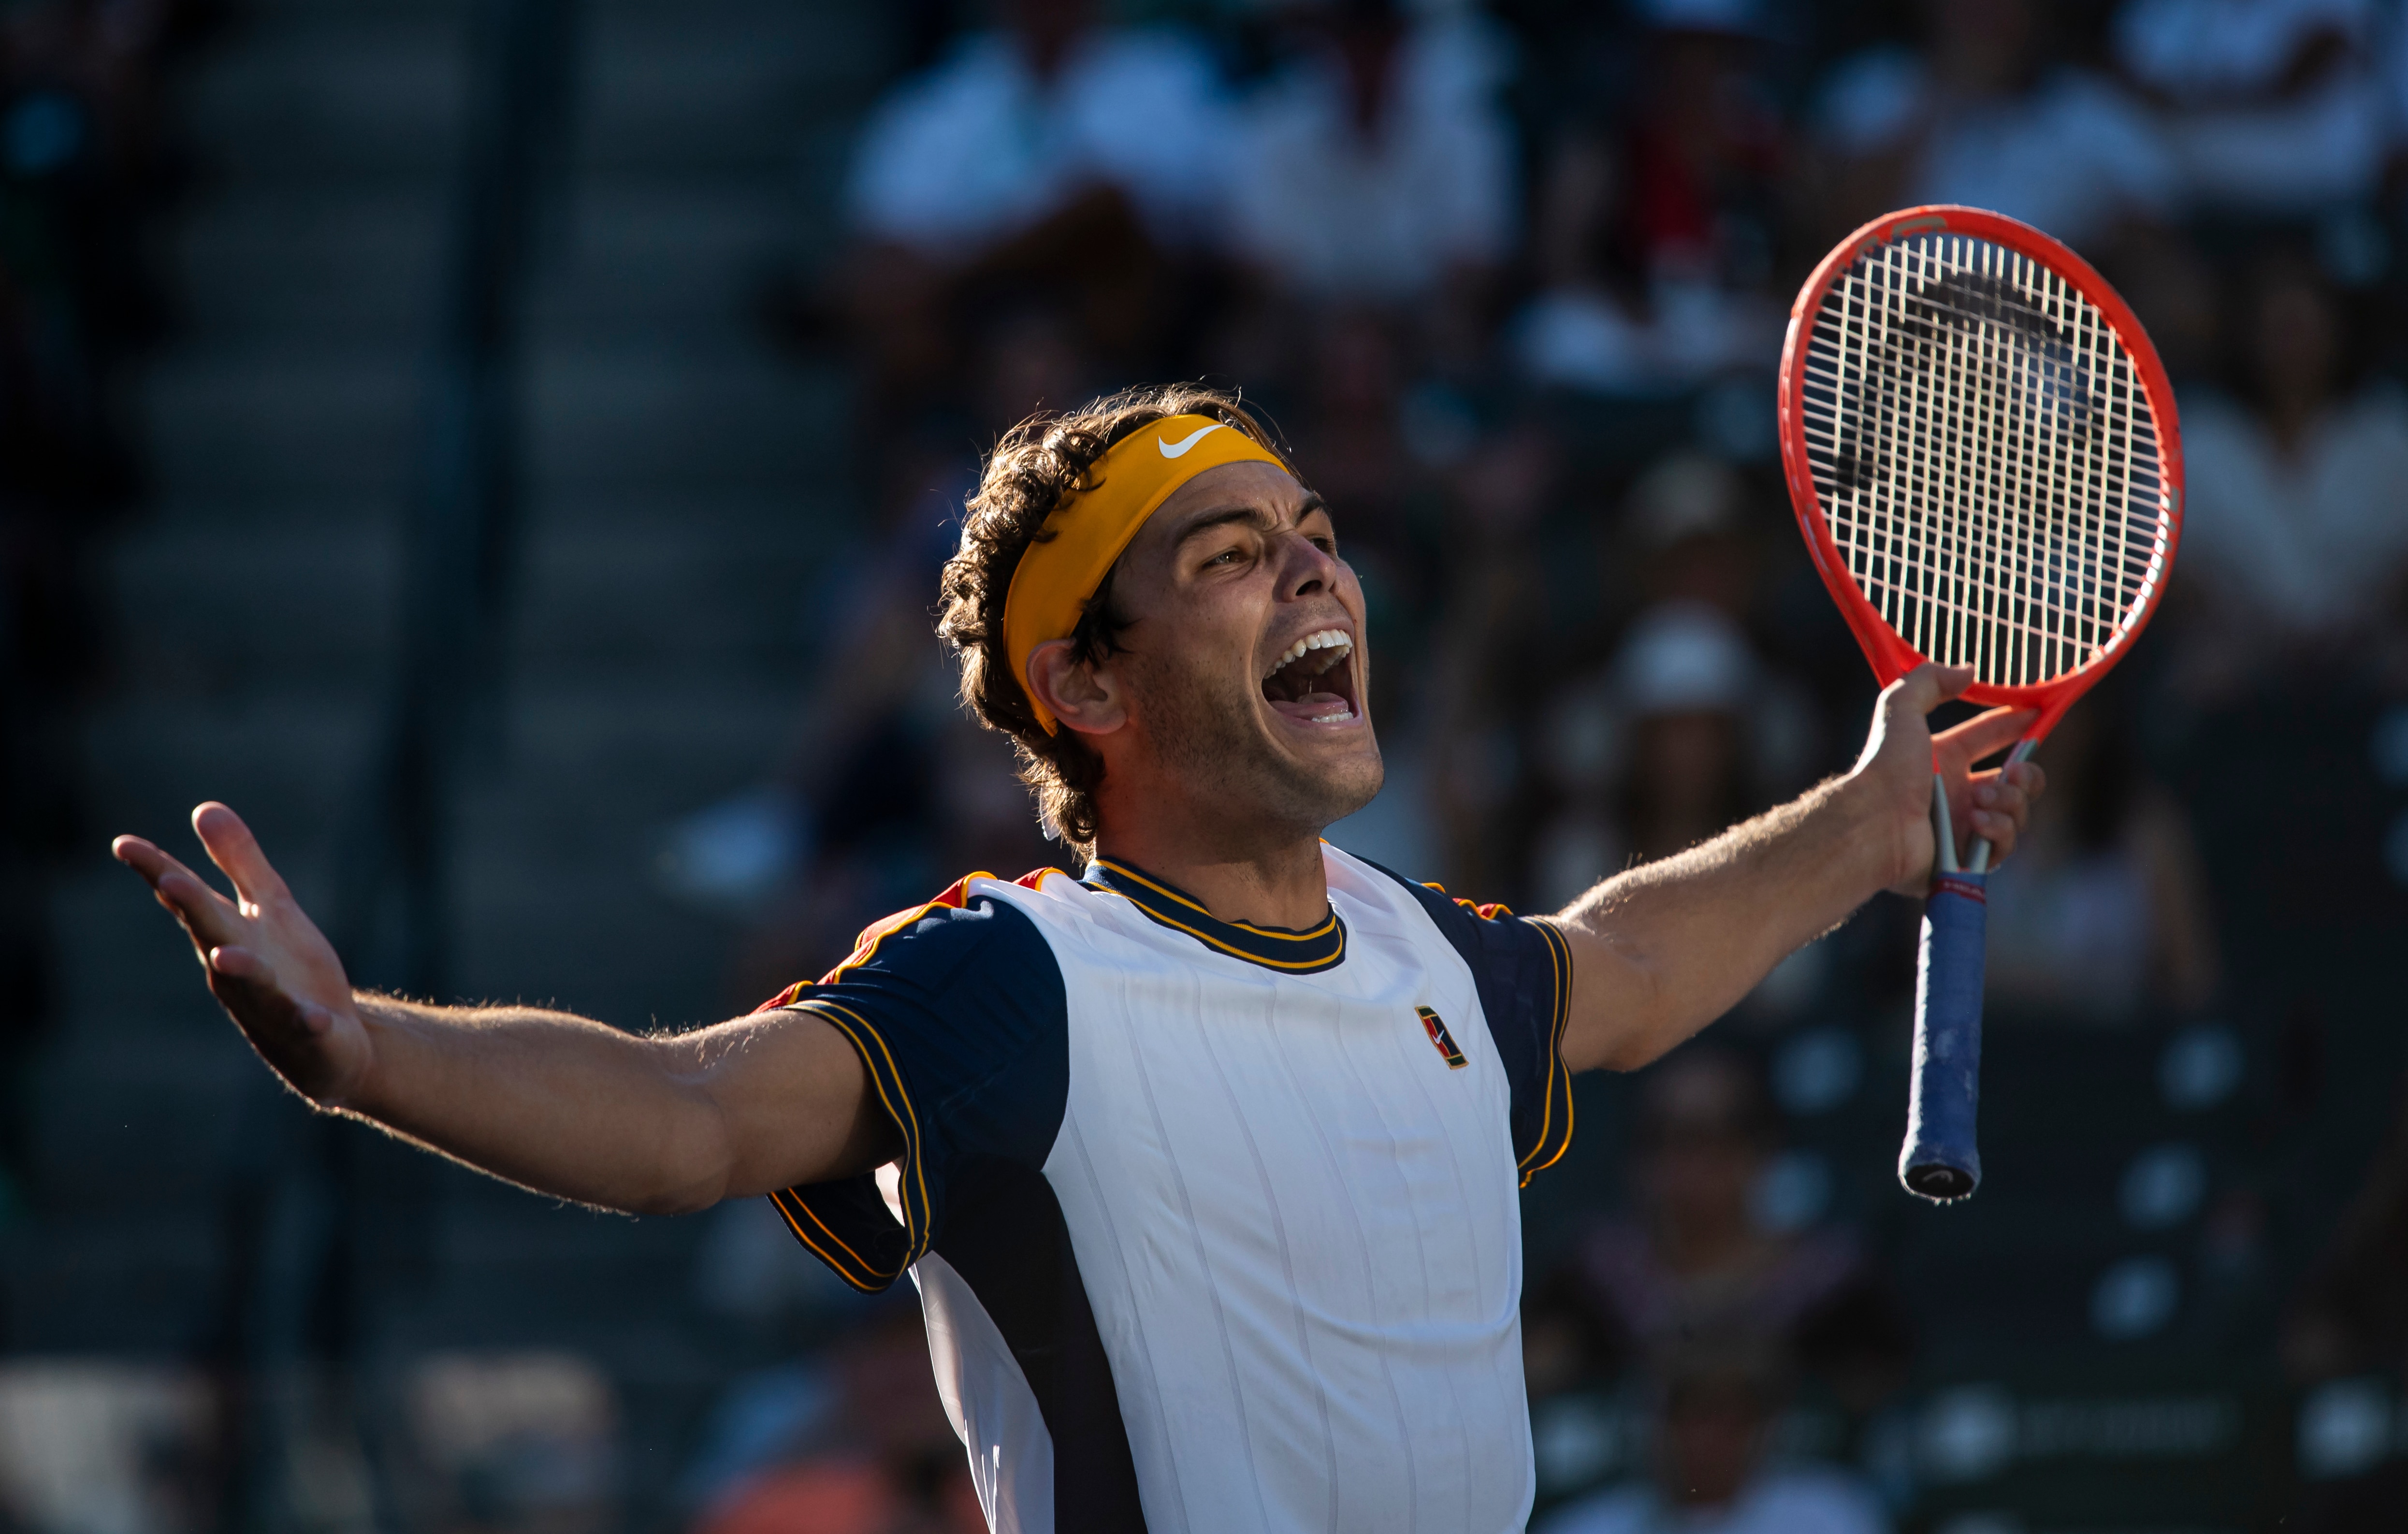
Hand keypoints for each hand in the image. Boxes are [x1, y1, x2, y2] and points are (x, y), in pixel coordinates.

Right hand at [112, 803, 372, 1106]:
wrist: (333, 1042)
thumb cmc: (290, 971)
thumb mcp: (271, 908)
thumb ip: (239, 862)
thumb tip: (204, 807)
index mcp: (227, 936)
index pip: (188, 901)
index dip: (158, 871)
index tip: (123, 843)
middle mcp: (239, 971)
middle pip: (212, 935)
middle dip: (192, 910)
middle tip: (168, 879)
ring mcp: (273, 1004)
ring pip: (252, 986)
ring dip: (239, 970)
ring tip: (226, 956)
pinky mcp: (310, 1032)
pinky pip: (306, 1027)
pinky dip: (307, 1021)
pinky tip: (313, 1016)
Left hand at [1849, 664, 2047, 895]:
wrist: (1874, 822)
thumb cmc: (1886, 768)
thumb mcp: (1901, 709)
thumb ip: (1929, 680)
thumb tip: (1968, 670)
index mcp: (1943, 759)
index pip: (1989, 737)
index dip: (2016, 725)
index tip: (2038, 714)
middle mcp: (1956, 793)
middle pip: (2016, 782)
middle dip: (2027, 775)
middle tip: (2015, 772)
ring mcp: (1963, 827)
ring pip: (2017, 813)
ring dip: (2009, 802)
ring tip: (1979, 800)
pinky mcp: (1966, 860)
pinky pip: (2003, 845)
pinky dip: (1997, 831)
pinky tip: (1976, 821)